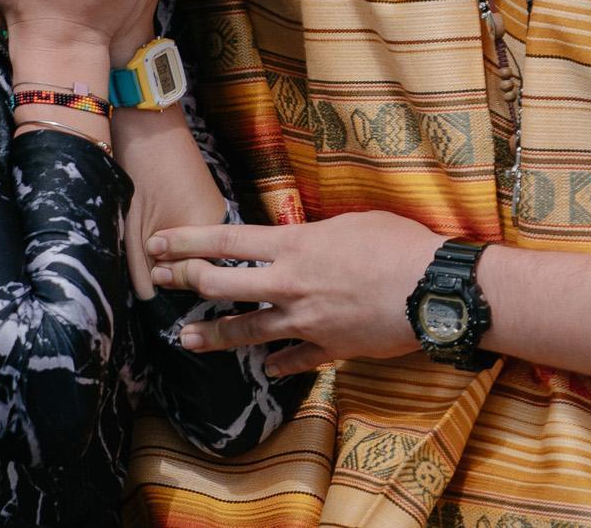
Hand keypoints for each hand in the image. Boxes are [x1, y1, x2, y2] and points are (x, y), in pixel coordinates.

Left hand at [113, 106, 226, 299]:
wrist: (149, 122)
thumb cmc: (141, 171)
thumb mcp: (134, 226)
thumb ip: (143, 268)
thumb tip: (148, 300)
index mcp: (207, 231)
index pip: (200, 277)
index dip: (178, 288)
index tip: (156, 292)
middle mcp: (219, 220)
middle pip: (202, 263)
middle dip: (177, 274)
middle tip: (149, 276)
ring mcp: (214, 207)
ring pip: (198, 249)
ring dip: (177, 258)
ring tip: (149, 257)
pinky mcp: (205, 197)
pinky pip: (195, 231)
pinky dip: (179, 241)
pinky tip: (157, 237)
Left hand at [146, 212, 443, 376]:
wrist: (432, 290)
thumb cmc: (399, 244)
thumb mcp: (352, 222)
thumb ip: (317, 235)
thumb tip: (301, 239)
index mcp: (295, 246)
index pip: (227, 241)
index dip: (187, 241)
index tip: (158, 242)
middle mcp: (291, 284)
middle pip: (223, 284)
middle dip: (185, 281)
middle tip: (160, 280)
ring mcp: (306, 321)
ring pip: (247, 331)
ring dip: (214, 334)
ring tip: (186, 339)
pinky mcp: (328, 348)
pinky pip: (294, 360)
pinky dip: (278, 363)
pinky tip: (266, 368)